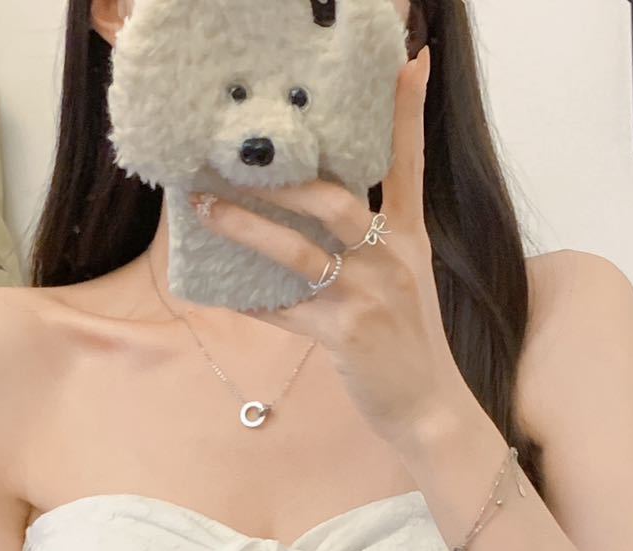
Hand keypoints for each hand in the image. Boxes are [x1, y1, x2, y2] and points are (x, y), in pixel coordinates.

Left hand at [187, 44, 465, 446]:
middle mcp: (390, 258)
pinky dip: (250, 299)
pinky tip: (220, 288)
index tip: (409, 60)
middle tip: (230, 160)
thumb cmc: (409, 343)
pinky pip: (283, 310)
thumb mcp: (407, 280)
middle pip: (332, 198)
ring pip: (297, 251)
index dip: (407, 112)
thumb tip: (320, 210)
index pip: (409, 162)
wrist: (428, 407)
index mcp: (408, 238)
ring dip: (244, 228)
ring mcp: (367, 297)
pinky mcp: (345, 335)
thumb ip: (376, 240)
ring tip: (204, 208)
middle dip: (278, 179)